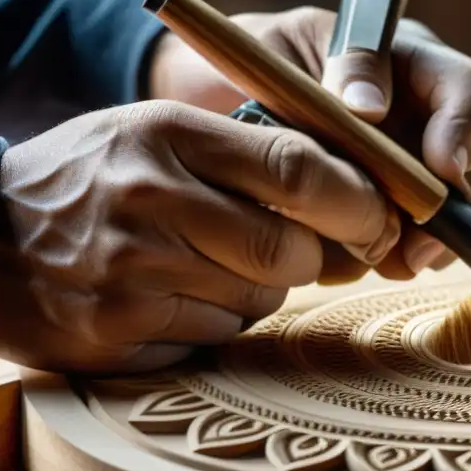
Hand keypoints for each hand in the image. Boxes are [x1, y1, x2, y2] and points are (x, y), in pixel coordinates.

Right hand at [0, 101, 399, 372]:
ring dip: (256, 290)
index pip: (299, 169)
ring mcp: (133, 271)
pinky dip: (214, 322)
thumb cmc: (92, 181)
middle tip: (291, 249)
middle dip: (309, 259)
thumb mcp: (159, 135)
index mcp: (169, 134)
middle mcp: (152, 199)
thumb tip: (354, 197)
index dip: (358, 201)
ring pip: (260, 299)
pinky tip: (169, 297)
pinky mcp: (120, 331)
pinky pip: (217, 336)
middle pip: (290, 250)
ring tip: (201, 264)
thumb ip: (249, 155)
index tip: (379, 218)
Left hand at [147, 7, 470, 280]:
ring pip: (454, 212)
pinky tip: (365, 261)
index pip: (470, 91)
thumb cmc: (250, 63)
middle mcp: (426, 118)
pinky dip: (393, 259)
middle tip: (417, 242)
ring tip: (388, 259)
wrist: (211, 107)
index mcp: (411, 64)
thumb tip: (370, 106)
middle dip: (454, 208)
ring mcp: (414, 168)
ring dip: (426, 242)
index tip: (442, 169)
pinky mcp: (391, 212)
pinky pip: (414, 245)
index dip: (466, 131)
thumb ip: (333, 67)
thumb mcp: (282, 47)